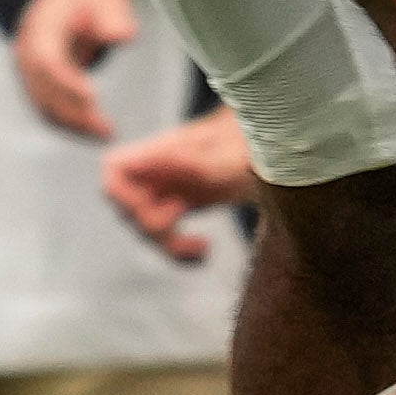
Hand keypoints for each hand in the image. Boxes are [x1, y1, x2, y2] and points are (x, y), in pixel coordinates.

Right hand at [13, 0, 144, 138]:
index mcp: (42, 27)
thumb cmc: (86, 0)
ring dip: (72, 121)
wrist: (60, 1)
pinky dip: (68, 120)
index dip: (66, 80)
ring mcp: (28, 71)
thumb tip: (123, 35)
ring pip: (44, 103)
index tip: (91, 97)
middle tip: (105, 127)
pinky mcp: (36, 84)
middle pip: (45, 88)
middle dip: (73, 110)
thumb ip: (112, 15)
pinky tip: (92, 130)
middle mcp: (28, 52)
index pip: (47, 59)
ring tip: (104, 133)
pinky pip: (47, 107)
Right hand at [100, 111, 260, 260]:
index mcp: (165, 150)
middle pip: (127, 207)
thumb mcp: (233, 155)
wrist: (280, 149)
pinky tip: (205, 249)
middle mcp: (161, 170)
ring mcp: (170, 188)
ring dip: (169, 245)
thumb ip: (199, 160)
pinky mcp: (183, 205)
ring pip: (145, 227)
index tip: (147, 207)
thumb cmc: (256, 143)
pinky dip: (181, 251)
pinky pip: (166, 236)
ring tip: (203, 246)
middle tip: (183, 219)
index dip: (120, 194)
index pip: (115, 169)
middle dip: (151, 227)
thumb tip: (163, 157)